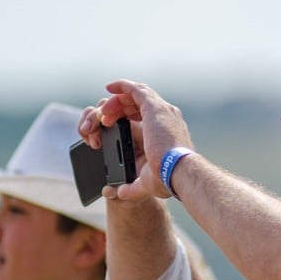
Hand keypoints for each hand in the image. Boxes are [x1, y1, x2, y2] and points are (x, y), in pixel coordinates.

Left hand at [80, 81, 195, 200]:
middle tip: (103, 122)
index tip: (111, 124)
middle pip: (138, 104)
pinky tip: (109, 87)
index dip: (126, 116)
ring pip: (135, 96)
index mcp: (166, 132)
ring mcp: (161, 110)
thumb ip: (132, 186)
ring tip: (103, 113)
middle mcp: (167, 117)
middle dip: (117, 110)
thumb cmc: (168, 179)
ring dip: (116, 102)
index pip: (144, 116)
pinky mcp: (153, 107)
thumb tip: (119, 193)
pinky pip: (135, 89)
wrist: (177, 172)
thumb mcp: (147, 182)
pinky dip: (122, 86)